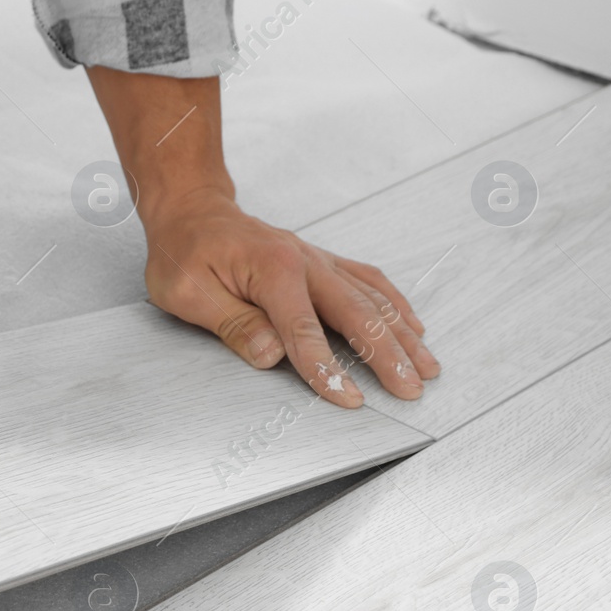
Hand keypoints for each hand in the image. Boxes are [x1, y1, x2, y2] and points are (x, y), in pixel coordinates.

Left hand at [85, 67, 439, 405]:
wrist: (191, 211)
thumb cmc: (183, 251)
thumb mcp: (187, 292)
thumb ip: (231, 323)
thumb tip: (271, 353)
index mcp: (271, 269)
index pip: (304, 330)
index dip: (327, 369)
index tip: (349, 399)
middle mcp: (304, 261)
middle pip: (356, 313)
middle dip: (387, 355)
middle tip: (411, 389)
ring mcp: (317, 259)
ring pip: (371, 299)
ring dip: (402, 334)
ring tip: (427, 366)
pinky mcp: (321, 262)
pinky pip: (367, 281)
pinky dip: (394, 304)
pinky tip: (412, 326)